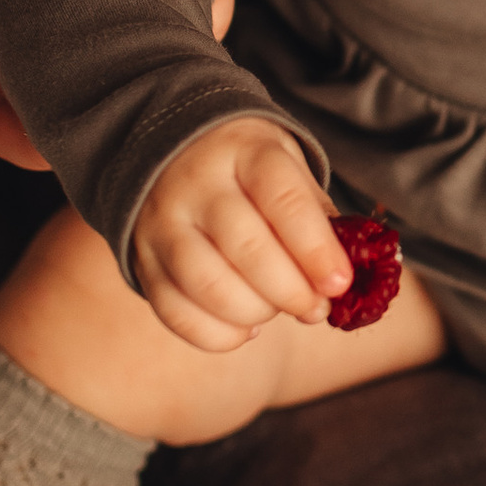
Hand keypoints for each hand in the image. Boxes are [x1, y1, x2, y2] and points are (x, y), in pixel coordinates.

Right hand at [130, 118, 353, 350]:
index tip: (340, 284)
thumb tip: (343, 282)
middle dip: (290, 290)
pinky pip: (174, 311)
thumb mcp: (287, 170)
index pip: (283, 200)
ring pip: (206, 283)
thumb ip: (316, 219)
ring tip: (277, 311)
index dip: (316, 249)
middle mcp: (197, 184)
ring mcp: (163, 222)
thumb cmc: (249, 171)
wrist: (173, 151)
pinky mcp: (142, 259)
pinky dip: (217, 335)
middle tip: (316, 308)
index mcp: (245, 152)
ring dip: (254, 313)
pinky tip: (245, 328)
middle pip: (245, 247)